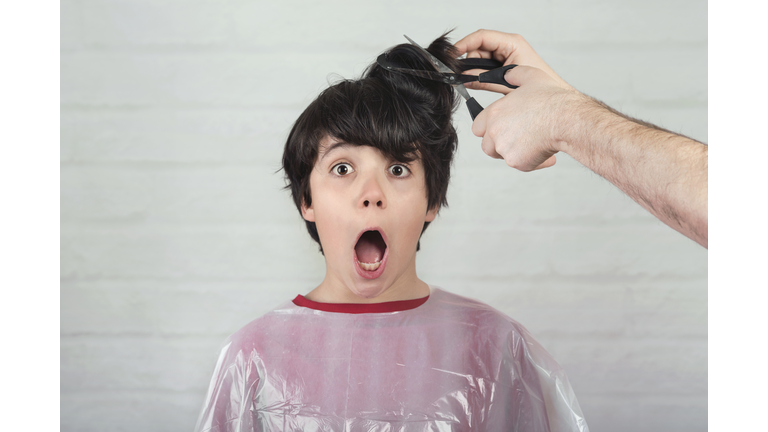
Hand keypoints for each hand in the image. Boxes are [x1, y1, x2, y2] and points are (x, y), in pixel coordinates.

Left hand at [454, 30, 581, 170]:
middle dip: (499, 144)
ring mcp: (504, 148)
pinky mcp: (516, 162)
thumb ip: (514, 75)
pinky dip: (531, 162)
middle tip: (516, 140)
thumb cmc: (552, 99)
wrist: (567, 119)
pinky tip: (546, 155)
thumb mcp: (531, 77)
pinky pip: (520, 165)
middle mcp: (495, 131)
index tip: (502, 129)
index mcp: (494, 112)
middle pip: (486, 145)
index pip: (478, 126)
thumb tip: (507, 73)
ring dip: (512, 153)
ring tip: (530, 146)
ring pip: (501, 156)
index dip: (489, 129)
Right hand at [455, 30, 571, 93]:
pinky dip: (479, 74)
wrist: (550, 101)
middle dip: (468, 61)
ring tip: (474, 82)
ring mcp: (505, 54)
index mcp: (511, 43)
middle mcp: (507, 46)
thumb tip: (464, 78)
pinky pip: (484, 66)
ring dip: (474, 70)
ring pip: (479, 58)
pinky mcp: (503, 64)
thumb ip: (483, 80)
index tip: (452, 54)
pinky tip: (479, 82)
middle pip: (478, 48)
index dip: (464, 44)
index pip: (482, 37)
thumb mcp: (505, 84)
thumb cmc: (536, 88)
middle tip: (461, 75)